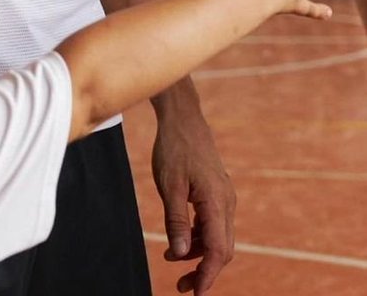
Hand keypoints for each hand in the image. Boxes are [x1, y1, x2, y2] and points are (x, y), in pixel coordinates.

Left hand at [153, 106, 234, 294]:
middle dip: (203, 270)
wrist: (183, 118)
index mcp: (217, 203)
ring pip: (217, 237)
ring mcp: (224, 198)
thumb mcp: (169, 185)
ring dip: (198, 253)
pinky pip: (212, 224)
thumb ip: (175, 220)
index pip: (217, 250)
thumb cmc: (174, 148)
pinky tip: (180, 241)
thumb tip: (180, 254)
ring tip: (172, 261)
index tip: (196, 294)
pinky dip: (198, 236)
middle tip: (181, 286)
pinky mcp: (217, 193)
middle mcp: (227, 203)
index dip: (207, 275)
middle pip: (221, 249)